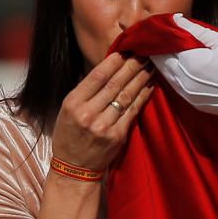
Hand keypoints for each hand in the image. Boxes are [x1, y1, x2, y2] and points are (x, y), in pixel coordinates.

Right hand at [51, 53, 154, 170]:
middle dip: (131, 66)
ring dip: (140, 78)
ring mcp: (103, 126)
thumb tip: (107, 69)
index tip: (125, 50)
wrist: (75, 168)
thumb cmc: (70, 136)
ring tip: (150, 65)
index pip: (96, 77)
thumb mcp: (67, 111)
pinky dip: (143, 97)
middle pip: (114, 84)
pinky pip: (133, 112)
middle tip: (143, 52)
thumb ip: (84, 93)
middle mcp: (87, 113)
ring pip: (126, 96)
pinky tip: (150, 86)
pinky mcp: (117, 136)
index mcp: (72, 103)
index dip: (112, 62)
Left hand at [152, 14, 217, 118]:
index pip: (162, 45)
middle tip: (161, 35)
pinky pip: (175, 86)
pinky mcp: (194, 103)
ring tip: (168, 48)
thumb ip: (196, 31)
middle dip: (158, 48)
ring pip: (165, 74)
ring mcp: (188, 94)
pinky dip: (173, 74)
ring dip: (164, 62)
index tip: (159, 25)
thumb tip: (175, 19)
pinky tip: (179, 65)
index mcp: (191, 61)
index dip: (158, 34)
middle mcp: (184, 80)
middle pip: (159, 61)